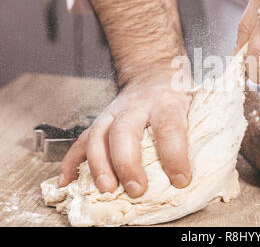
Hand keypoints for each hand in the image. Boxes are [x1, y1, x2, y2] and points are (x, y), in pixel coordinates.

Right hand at [57, 71, 192, 197]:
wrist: (154, 72)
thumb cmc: (174, 94)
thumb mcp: (192, 107)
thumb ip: (191, 134)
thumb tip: (191, 172)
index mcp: (166, 103)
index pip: (169, 128)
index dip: (175, 156)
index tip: (181, 180)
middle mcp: (137, 106)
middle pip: (125, 131)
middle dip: (127, 163)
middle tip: (136, 189)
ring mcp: (114, 112)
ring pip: (98, 135)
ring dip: (99, 165)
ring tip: (106, 189)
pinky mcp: (100, 120)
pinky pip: (81, 140)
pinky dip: (71, 162)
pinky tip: (67, 180)